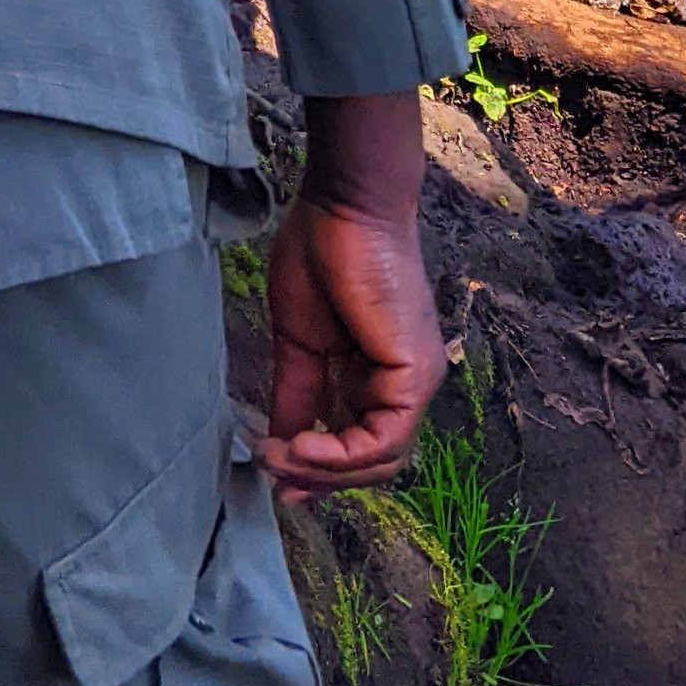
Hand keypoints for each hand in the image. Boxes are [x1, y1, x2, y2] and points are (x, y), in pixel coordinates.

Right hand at [259, 191, 447, 505]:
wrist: (342, 207)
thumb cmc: (319, 254)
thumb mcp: (298, 341)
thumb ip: (295, 395)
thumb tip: (278, 446)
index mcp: (373, 376)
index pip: (356, 445)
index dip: (317, 470)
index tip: (272, 475)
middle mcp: (402, 386)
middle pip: (371, 462)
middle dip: (319, 478)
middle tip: (271, 470)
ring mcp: (414, 382)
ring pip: (381, 460)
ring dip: (325, 471)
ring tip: (279, 457)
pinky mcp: (415, 375)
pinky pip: (385, 439)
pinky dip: (342, 454)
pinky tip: (303, 447)